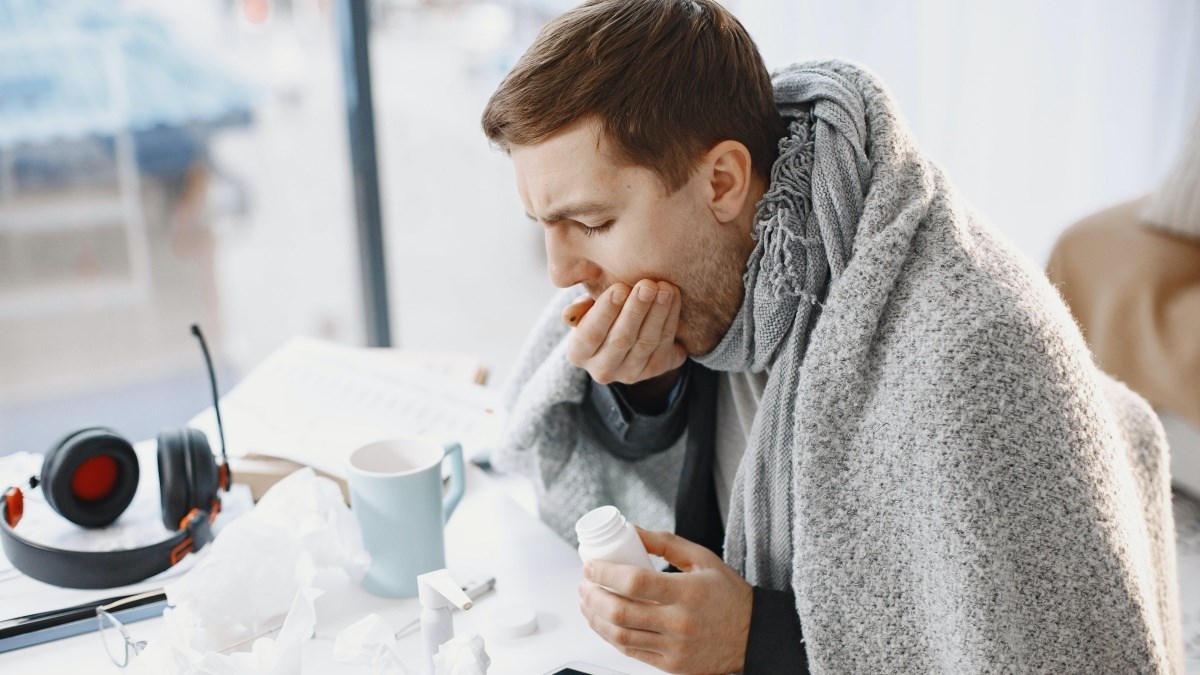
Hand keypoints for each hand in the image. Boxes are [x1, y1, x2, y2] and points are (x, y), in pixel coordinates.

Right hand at [561, 281, 686, 385]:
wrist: (628, 333)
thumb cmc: (603, 313)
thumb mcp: (587, 309)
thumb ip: (580, 308)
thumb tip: (569, 314)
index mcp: (578, 353)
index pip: (590, 334)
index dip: (605, 311)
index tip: (620, 288)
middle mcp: (602, 370)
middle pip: (621, 340)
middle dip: (636, 310)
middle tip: (647, 285)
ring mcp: (630, 374)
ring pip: (646, 342)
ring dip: (658, 313)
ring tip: (665, 288)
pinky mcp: (655, 370)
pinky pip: (664, 344)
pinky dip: (670, 319)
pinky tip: (673, 297)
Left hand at [578, 529, 752, 673]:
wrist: (753, 635)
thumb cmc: (727, 594)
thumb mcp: (702, 558)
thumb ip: (666, 543)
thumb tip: (632, 530)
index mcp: (688, 593)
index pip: (635, 583)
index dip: (605, 573)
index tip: (590, 566)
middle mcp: (680, 623)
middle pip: (621, 612)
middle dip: (593, 596)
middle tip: (584, 583)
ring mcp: (675, 648)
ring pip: (620, 636)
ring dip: (595, 618)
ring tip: (587, 602)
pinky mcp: (672, 665)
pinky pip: (631, 651)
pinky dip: (610, 636)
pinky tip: (603, 622)